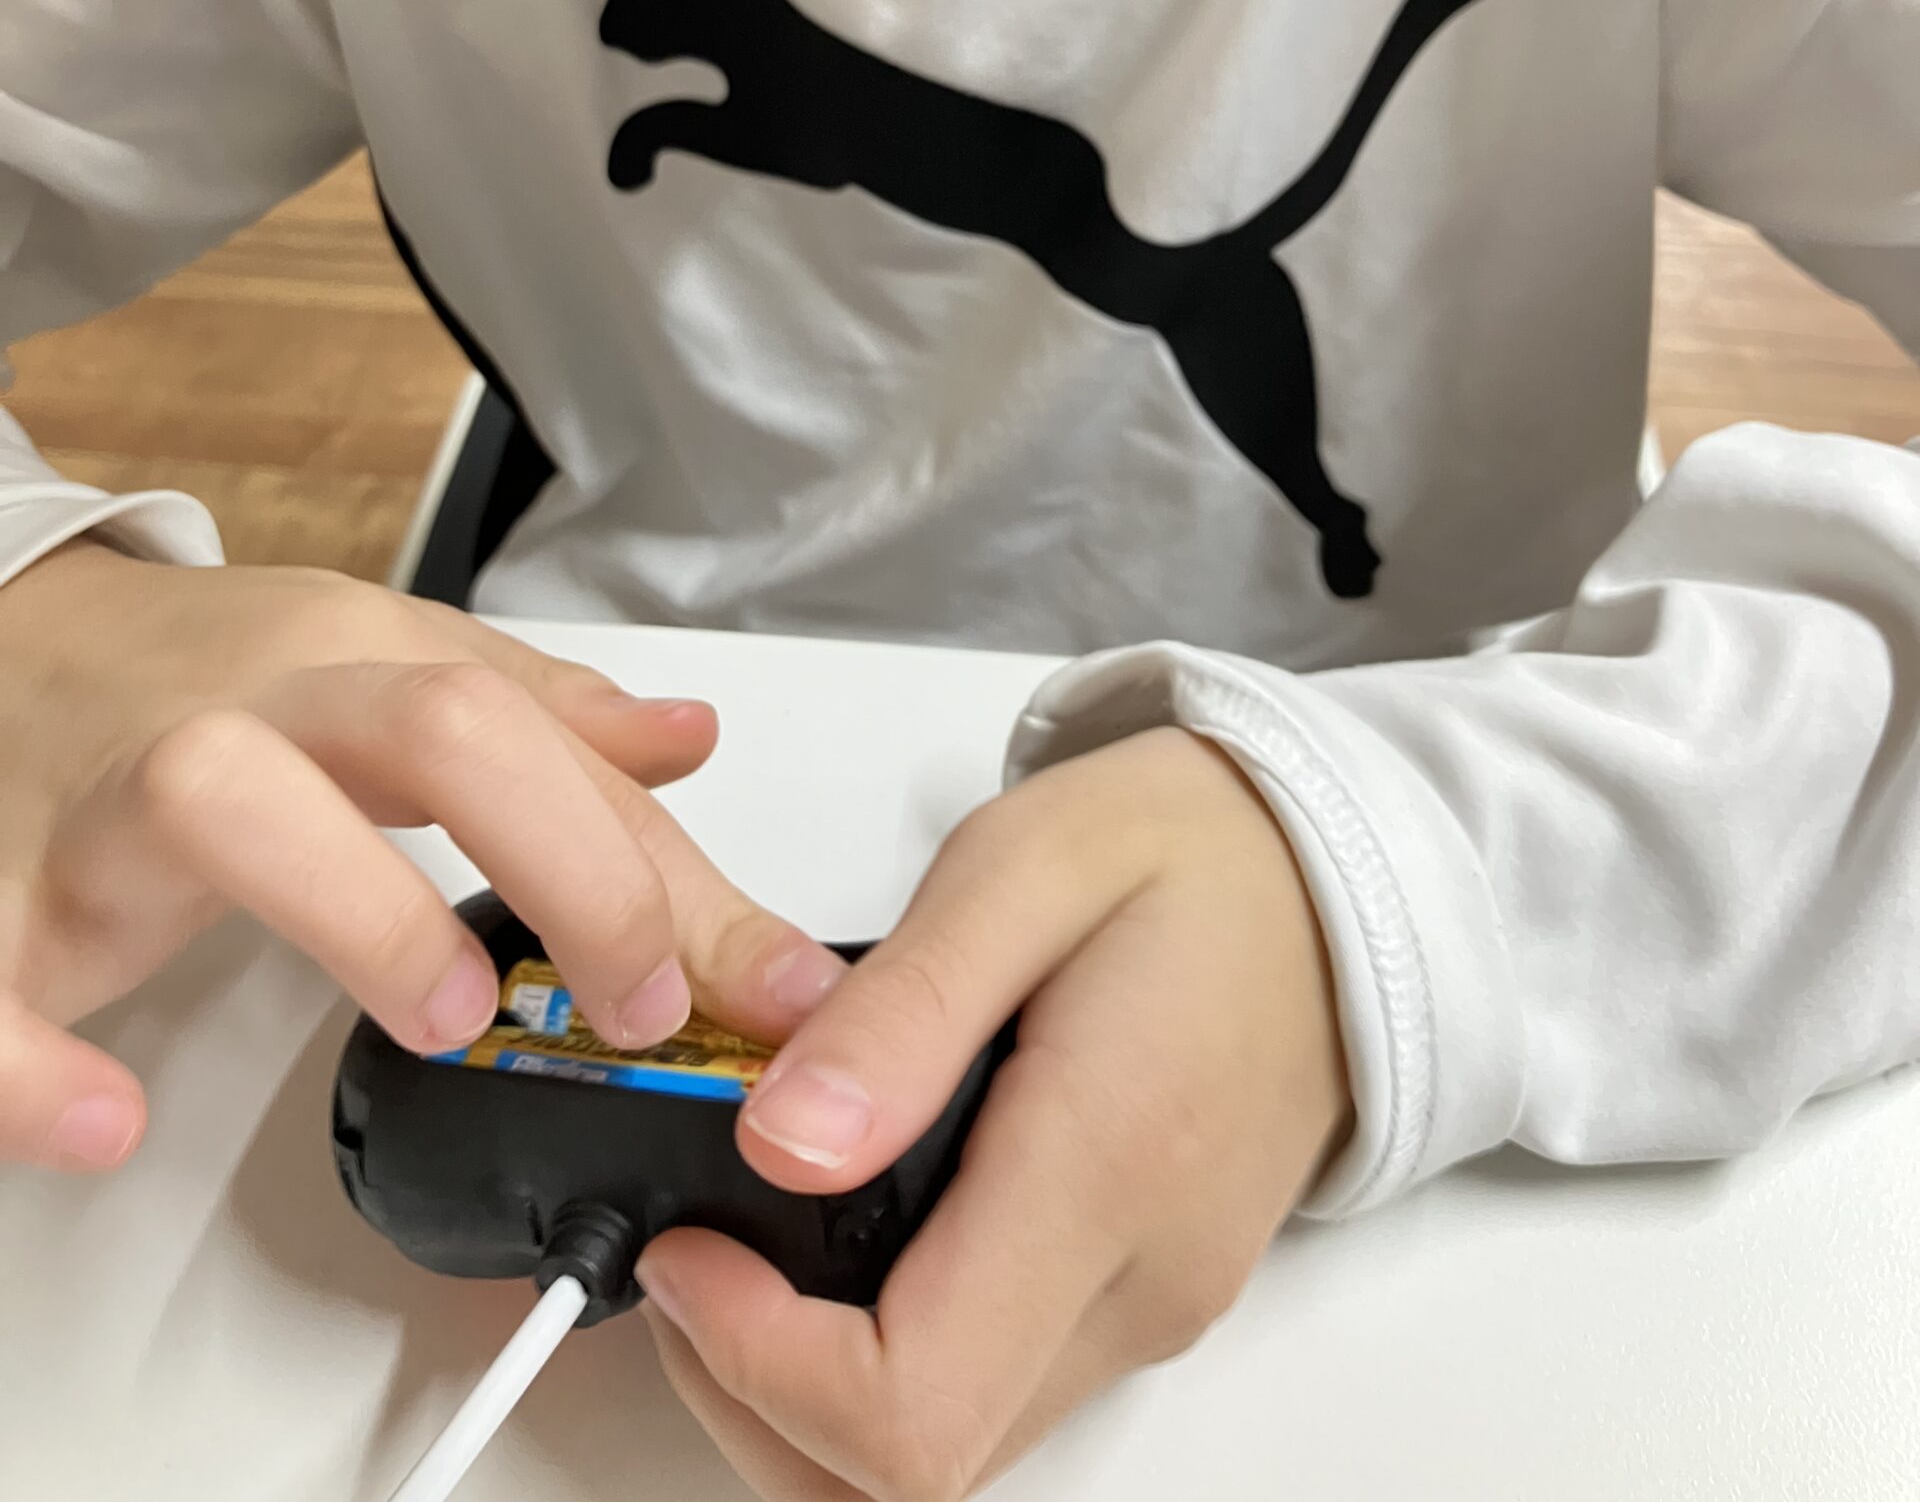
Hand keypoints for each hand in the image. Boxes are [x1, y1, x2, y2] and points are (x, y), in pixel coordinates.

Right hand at [0, 541, 843, 1173]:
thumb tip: (689, 737)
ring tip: (444, 1012)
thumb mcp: (387, 665)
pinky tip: (104, 1121)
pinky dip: (30, 1064)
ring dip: (357, 910)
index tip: (767, 985)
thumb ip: (542, 718)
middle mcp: (254, 711)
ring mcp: (113, 798)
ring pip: (221, 798)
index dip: (668, 869)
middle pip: (431, 726)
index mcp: (356, 664)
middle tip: (633, 1000)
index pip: (544, 736)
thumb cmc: (206, 668)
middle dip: (568, 858)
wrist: (11, 646)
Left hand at [638, 726, 1350, 1499]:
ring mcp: (1153, 1308)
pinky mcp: (1148, 1301)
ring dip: (812, 1396)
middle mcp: (1141, 1283)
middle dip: (759, 1396)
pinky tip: (835, 1244)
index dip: (760, 1367)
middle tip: (691, 1255)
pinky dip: (887, 1365)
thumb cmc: (1191, 850)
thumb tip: (780, 1145)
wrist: (1339, 877)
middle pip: (915, 1474)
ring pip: (952, 1457)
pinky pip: (997, 1393)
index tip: (693, 1252)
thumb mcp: (1023, 865)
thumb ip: (900, 1010)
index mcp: (1106, 1169)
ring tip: (743, 1244)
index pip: (914, 1410)